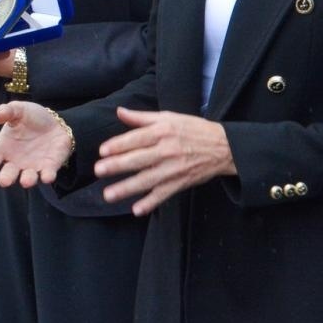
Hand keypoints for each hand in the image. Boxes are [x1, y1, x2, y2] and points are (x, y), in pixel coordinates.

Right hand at [0, 101, 70, 188]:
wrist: (55, 121)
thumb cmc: (32, 118)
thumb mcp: (19, 110)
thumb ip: (8, 111)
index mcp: (4, 148)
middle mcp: (16, 161)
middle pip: (8, 173)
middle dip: (6, 178)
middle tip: (3, 181)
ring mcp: (33, 165)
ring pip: (28, 177)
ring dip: (27, 180)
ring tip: (25, 181)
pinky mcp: (50, 166)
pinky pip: (48, 173)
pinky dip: (47, 176)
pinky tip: (47, 177)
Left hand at [94, 107, 234, 215]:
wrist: (223, 147)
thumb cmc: (193, 129)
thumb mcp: (169, 117)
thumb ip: (142, 117)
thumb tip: (119, 111)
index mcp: (163, 131)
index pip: (137, 138)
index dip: (118, 145)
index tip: (102, 151)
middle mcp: (167, 150)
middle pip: (139, 159)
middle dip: (117, 166)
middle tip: (99, 170)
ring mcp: (174, 169)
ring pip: (147, 179)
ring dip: (127, 188)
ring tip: (108, 194)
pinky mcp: (180, 183)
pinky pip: (163, 194)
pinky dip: (151, 203)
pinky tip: (137, 210)